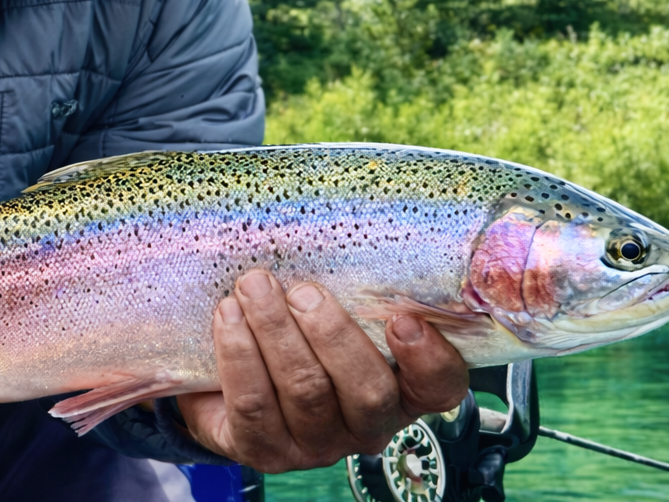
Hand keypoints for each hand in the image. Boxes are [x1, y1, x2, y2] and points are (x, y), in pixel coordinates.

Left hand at [176, 269, 467, 472]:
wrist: (229, 375)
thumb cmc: (298, 327)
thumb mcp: (334, 304)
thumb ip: (354, 281)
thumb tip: (352, 217)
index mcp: (401, 386)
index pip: (440, 386)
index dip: (429, 358)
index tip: (403, 317)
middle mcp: (366, 423)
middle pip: (367, 393)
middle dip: (332, 336)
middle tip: (303, 292)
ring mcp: (316, 444)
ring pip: (305, 394)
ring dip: (276, 332)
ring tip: (254, 287)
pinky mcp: (264, 451)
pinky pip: (253, 406)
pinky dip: (239, 355)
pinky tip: (228, 317)